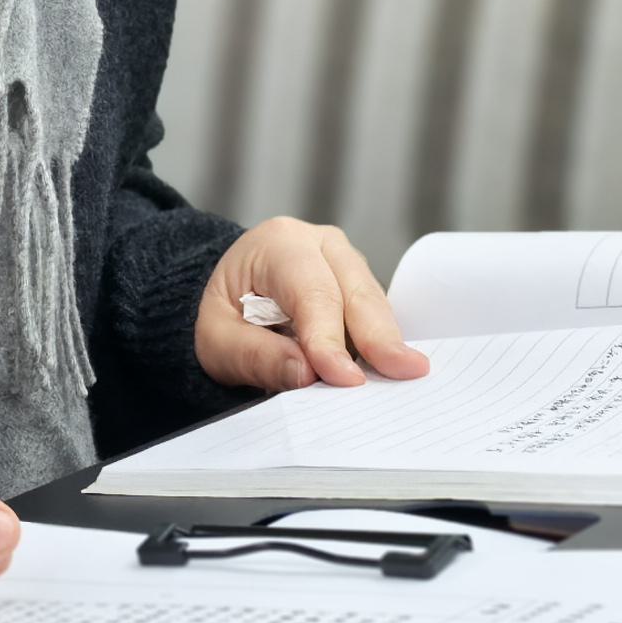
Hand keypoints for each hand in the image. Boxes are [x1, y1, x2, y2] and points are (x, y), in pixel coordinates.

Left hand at [194, 217, 430, 392]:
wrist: (230, 298)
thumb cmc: (224, 314)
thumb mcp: (216, 340)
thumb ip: (256, 356)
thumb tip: (307, 375)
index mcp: (280, 244)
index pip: (312, 292)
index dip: (329, 337)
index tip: (343, 378)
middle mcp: (322, 245)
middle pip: (356, 292)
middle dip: (379, 336)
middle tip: (404, 372)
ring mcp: (347, 263)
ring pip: (374, 305)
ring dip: (385, 343)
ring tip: (402, 378)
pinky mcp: (361, 288)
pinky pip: (377, 316)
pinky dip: (382, 345)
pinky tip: (388, 372)